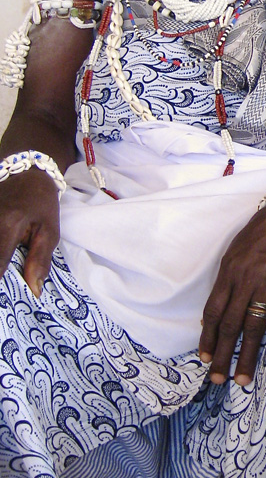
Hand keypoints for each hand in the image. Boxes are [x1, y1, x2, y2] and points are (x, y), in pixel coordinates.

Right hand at [0, 168, 60, 297]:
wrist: (25, 171)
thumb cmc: (41, 202)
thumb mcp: (49, 230)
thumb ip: (40, 260)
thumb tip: (34, 290)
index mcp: (7, 226)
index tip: (3, 306)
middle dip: (0, 273)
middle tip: (7, 295)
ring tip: (8, 276)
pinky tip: (4, 262)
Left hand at [199, 204, 265, 385]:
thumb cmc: (263, 229)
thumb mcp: (236, 249)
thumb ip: (228, 277)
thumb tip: (218, 307)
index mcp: (229, 272)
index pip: (212, 311)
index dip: (207, 337)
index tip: (204, 358)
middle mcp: (245, 281)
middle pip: (230, 325)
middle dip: (222, 355)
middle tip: (216, 380)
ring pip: (253, 325)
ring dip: (247, 355)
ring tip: (242, 379)